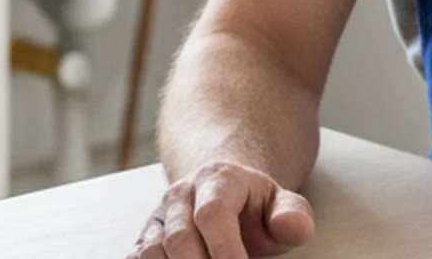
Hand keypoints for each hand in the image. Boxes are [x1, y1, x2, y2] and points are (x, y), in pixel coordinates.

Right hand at [129, 161, 314, 258]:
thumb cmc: (254, 209)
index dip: (225, 249)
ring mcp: (160, 216)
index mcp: (218, 180)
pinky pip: (138, 257)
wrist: (223, 194)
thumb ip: (293, 216)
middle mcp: (181, 194)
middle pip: (180, 238)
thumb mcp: (282, 206)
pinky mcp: (146, 236)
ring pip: (154, 250)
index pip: (213, 213)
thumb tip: (293, 226)